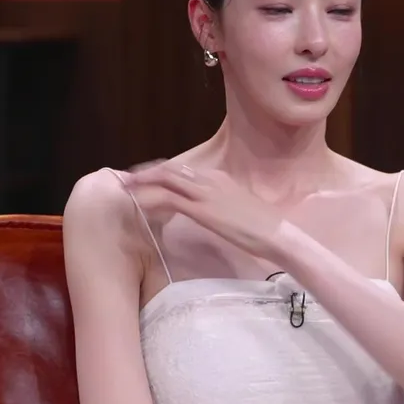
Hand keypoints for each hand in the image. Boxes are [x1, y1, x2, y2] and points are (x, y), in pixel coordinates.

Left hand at [124, 161, 288, 260]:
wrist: (276, 233)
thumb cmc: (261, 226)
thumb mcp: (236, 208)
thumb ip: (219, 204)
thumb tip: (208, 209)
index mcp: (218, 178)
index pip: (183, 170)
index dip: (161, 173)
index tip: (146, 178)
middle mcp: (210, 180)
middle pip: (170, 169)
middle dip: (146, 173)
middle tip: (128, 179)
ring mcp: (205, 193)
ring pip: (166, 180)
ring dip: (144, 183)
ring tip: (127, 189)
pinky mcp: (202, 210)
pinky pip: (169, 199)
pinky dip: (152, 199)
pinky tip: (141, 204)